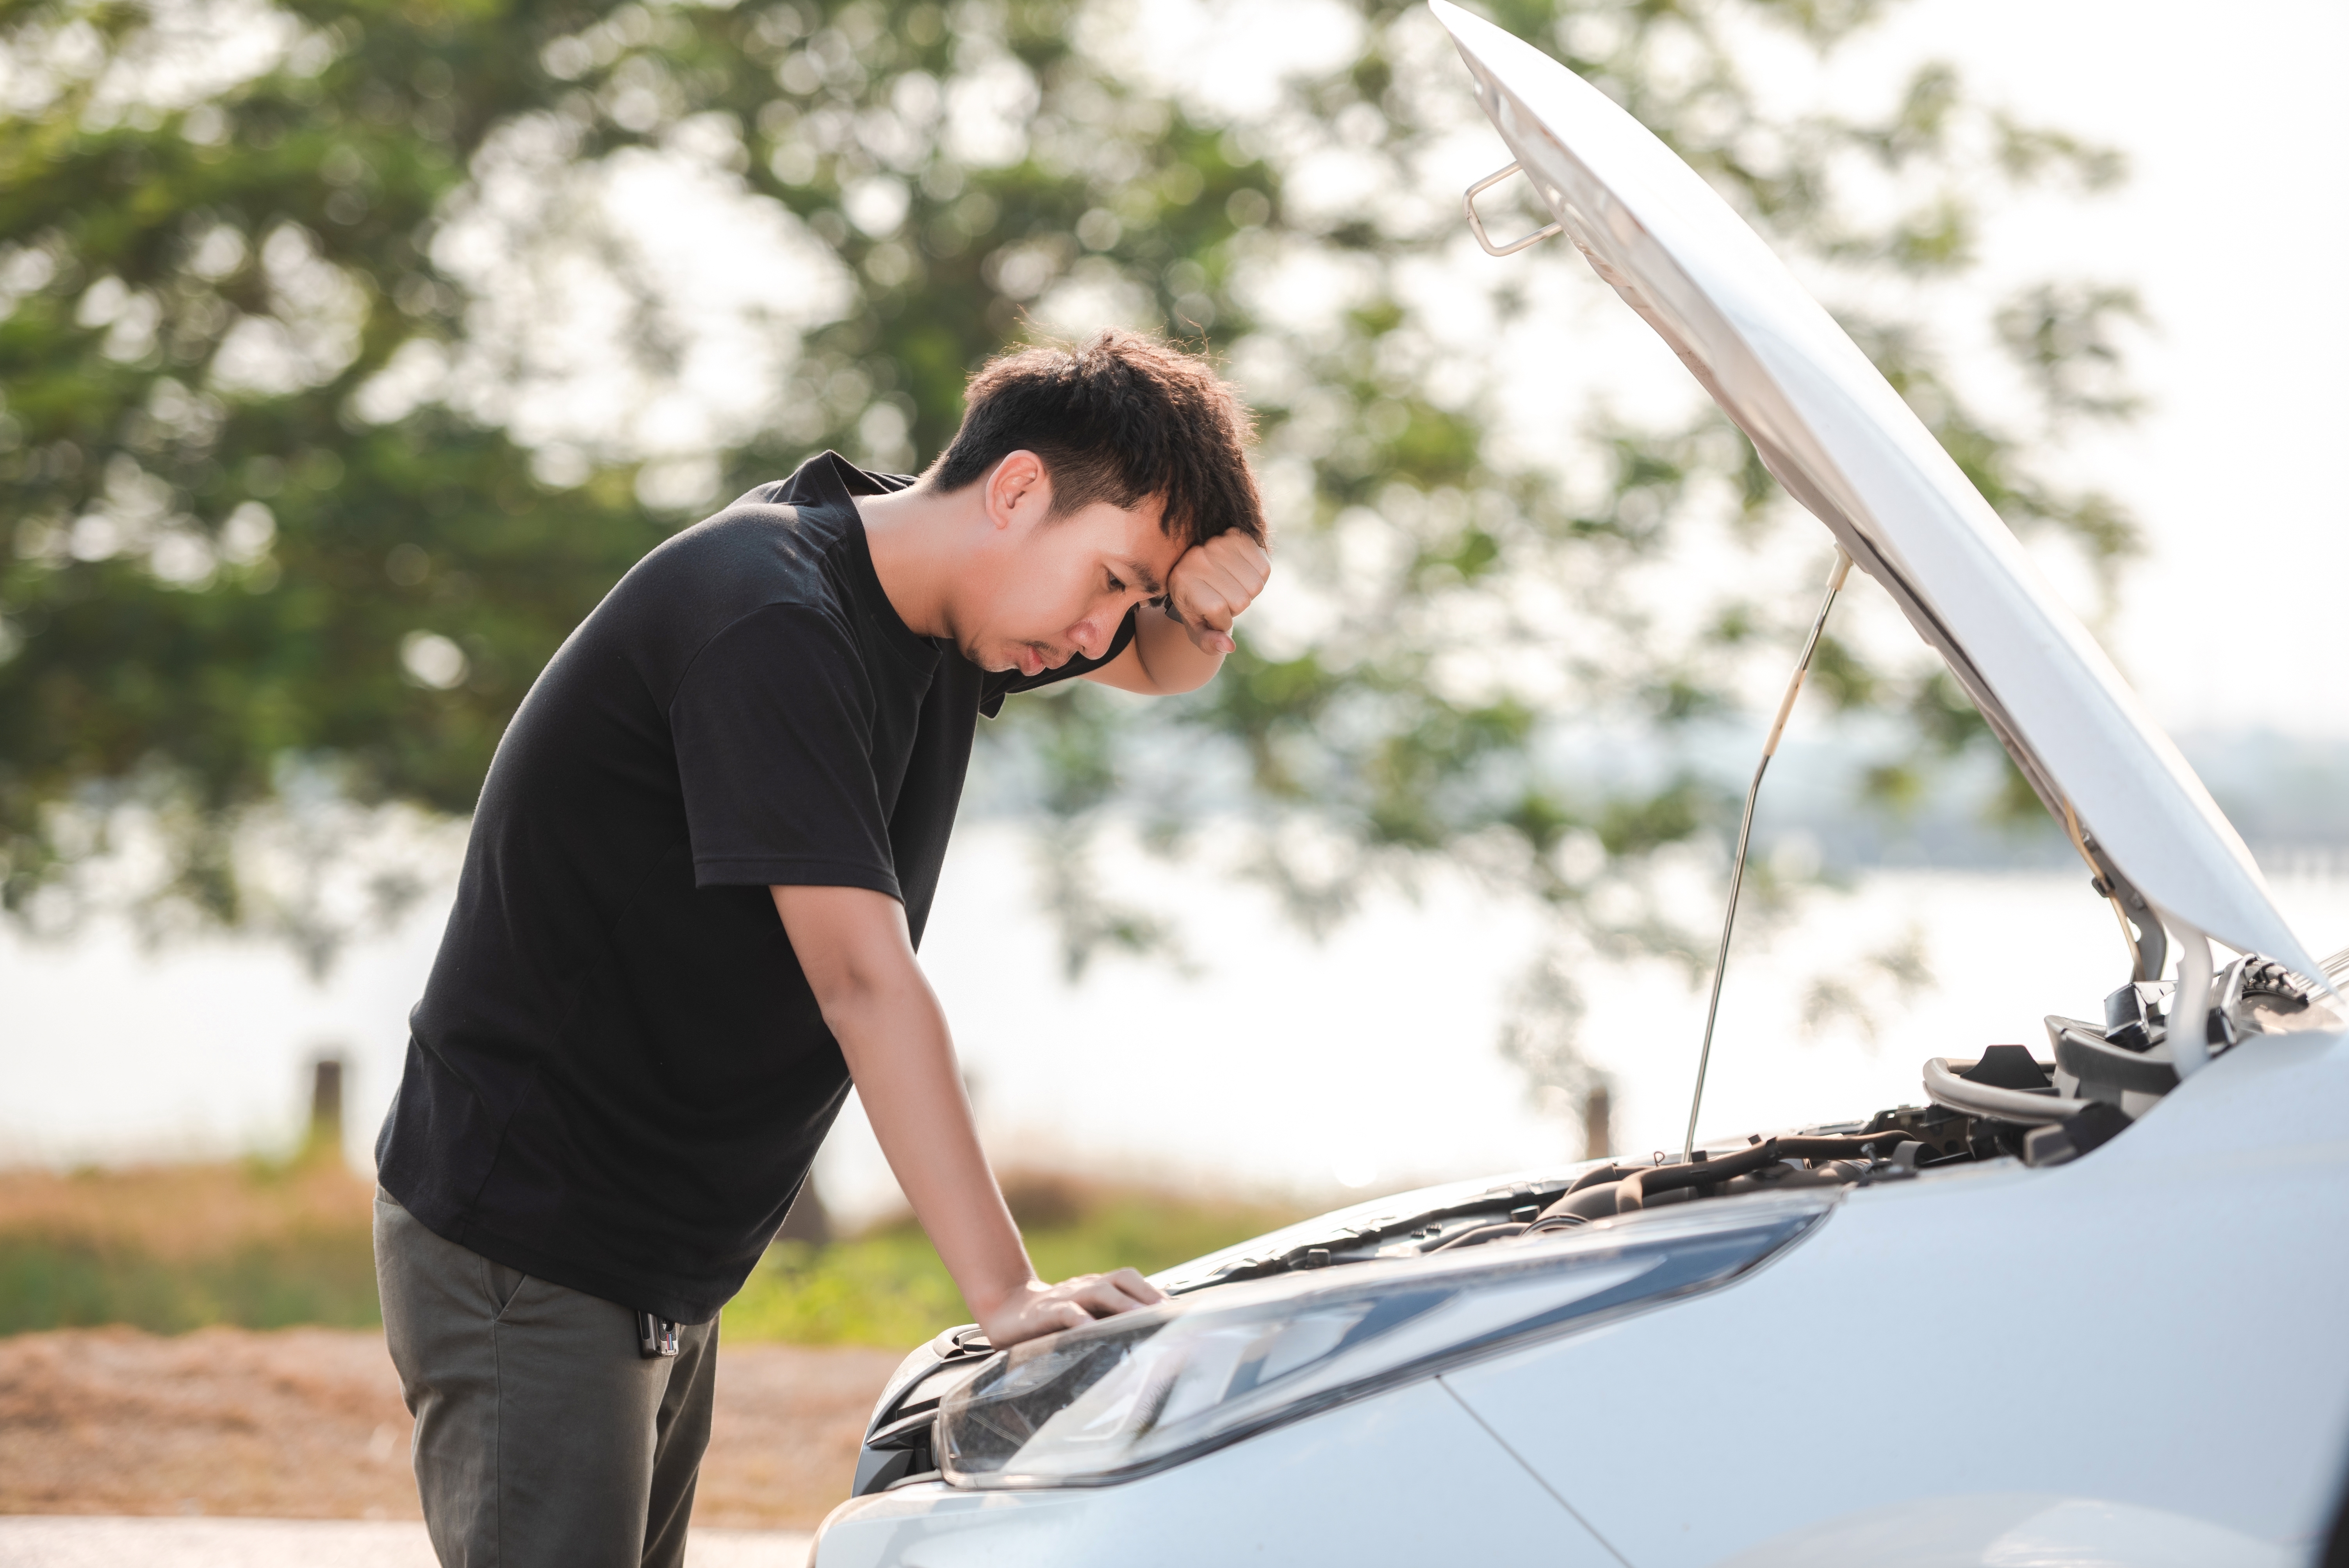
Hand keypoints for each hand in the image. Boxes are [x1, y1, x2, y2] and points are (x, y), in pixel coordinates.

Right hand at [978, 1269, 1167, 1348]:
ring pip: (1099, 1291)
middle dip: (1146, 1293)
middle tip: (1167, 1313)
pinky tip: (1091, 1330)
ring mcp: (1065, 1297)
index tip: (1179, 1309)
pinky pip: (1066, 1311)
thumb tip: (1147, 1337)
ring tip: (1141, 1317)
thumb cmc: (1052, 1321)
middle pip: (1121, 1278)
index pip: (1130, 1280)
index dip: (1154, 1291)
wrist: (1006, 1310)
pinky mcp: (1045, 1312)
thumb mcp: (1084, 1318)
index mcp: (1096, 1288)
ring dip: (1123, 1303)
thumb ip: (1110, 1323)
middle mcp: (1085, 1287)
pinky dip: (1080, 1318)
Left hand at [1163, 532, 1270, 655]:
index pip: (1218, 608)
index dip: (1222, 620)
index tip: (1212, 615)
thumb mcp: (1197, 629)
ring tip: (1232, 586)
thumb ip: (1209, 642)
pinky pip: (1264, 566)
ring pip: (1255, 585)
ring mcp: (1217, 543)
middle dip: (1236, 607)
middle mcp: (1197, 558)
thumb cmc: (1196, 607)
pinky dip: (1259, 576)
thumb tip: (1229, 646)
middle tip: (1223, 598)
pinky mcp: (1236, 535)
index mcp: (1183, 581)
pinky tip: (1242, 574)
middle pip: (1241, 599)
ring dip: (1248, 592)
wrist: (1200, 575)